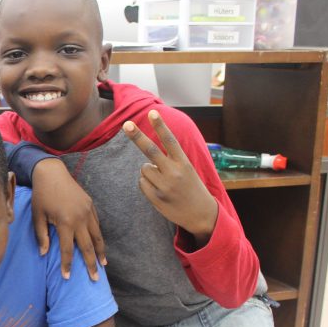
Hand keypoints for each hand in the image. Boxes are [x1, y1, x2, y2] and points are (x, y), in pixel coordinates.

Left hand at [30, 158, 105, 279]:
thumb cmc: (41, 195)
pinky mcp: (91, 206)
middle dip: (91, 264)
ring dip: (100, 251)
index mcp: (65, 222)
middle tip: (95, 279)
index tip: (67, 278)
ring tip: (103, 264)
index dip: (67, 264)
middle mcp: (80, 218)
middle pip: (87, 246)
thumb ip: (41, 236)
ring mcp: (87, 211)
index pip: (67, 249)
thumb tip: (44, 254)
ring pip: (97, 236)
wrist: (52, 173)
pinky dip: (99, 237)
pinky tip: (99, 245)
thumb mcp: (38, 216)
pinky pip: (97, 225)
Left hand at [123, 110, 217, 245]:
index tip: (153, 112)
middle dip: (137, 136)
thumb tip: (147, 153)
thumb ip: (171, 160)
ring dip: (149, 171)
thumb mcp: (187, 170)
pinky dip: (146, 183)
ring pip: (144, 168)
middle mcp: (174, 173)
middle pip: (151, 150)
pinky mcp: (156, 198)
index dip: (160, 126)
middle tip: (126, 124)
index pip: (170, 140)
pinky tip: (159, 190)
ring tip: (164, 180)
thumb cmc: (191, 188)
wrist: (201, 214)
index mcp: (184, 163)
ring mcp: (164, 186)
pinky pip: (141, 183)